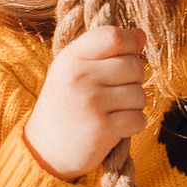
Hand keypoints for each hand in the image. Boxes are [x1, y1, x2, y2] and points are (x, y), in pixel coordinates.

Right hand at [22, 25, 148, 180]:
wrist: (44, 151)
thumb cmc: (65, 105)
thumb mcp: (74, 70)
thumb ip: (105, 50)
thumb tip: (142, 35)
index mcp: (71, 57)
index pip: (114, 36)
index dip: (130, 44)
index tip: (127, 55)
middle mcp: (80, 77)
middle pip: (134, 66)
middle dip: (133, 80)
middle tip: (115, 92)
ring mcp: (92, 103)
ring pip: (140, 94)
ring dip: (133, 106)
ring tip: (111, 111)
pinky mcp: (103, 128)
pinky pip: (139, 119)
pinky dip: (132, 125)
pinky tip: (114, 127)